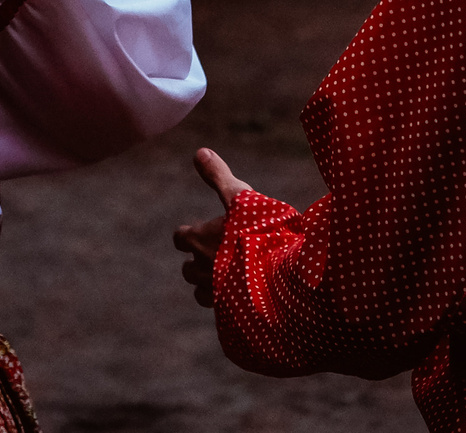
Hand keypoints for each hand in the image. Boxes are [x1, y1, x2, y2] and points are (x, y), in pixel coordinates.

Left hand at [173, 148, 251, 308]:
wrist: (284, 276)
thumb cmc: (262, 233)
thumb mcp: (241, 196)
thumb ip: (219, 176)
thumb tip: (200, 152)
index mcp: (200, 240)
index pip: (181, 237)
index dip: (188, 234)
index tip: (196, 231)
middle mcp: (202, 269)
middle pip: (188, 268)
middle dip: (198, 260)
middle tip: (218, 253)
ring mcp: (216, 295)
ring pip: (201, 292)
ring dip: (209, 284)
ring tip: (228, 276)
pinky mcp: (232, 313)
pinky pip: (220, 310)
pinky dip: (225, 303)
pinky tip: (242, 295)